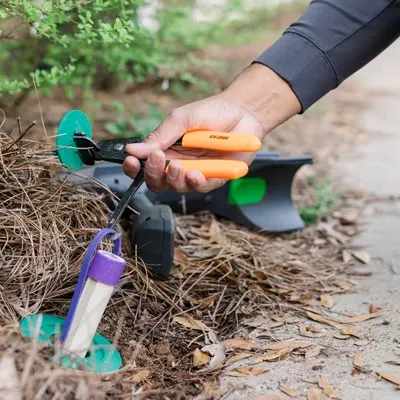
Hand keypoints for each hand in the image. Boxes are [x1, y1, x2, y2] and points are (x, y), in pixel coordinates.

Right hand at [123, 96, 263, 192]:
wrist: (243, 112)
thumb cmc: (211, 112)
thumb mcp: (182, 119)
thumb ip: (160, 136)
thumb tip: (132, 149)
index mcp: (166, 150)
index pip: (144, 165)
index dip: (134, 168)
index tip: (131, 161)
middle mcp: (178, 164)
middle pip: (157, 181)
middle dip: (153, 174)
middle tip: (157, 160)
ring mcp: (196, 173)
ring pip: (177, 187)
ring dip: (174, 179)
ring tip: (178, 166)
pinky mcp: (214, 179)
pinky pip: (201, 187)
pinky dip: (196, 183)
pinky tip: (195, 174)